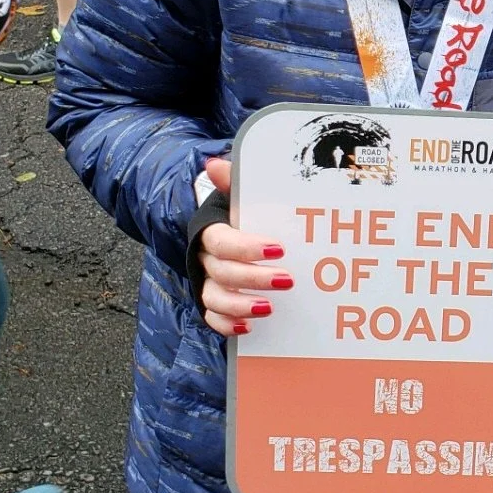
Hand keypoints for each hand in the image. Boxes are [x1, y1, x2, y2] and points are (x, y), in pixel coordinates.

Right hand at [197, 157, 294, 338]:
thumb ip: (233, 182)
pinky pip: (211, 317)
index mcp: (212, 231)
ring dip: (239, 305)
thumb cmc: (244, 215)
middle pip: (221, 271)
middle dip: (252, 278)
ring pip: (213, 297)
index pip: (221, 240)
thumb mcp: (241, 198)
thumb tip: (215, 163)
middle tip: (287, 280)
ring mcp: (207, 281)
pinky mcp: (213, 302)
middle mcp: (206, 258)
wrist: (233, 232)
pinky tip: (249, 328)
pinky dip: (226, 325)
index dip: (245, 247)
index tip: (278, 249)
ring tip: (268, 308)